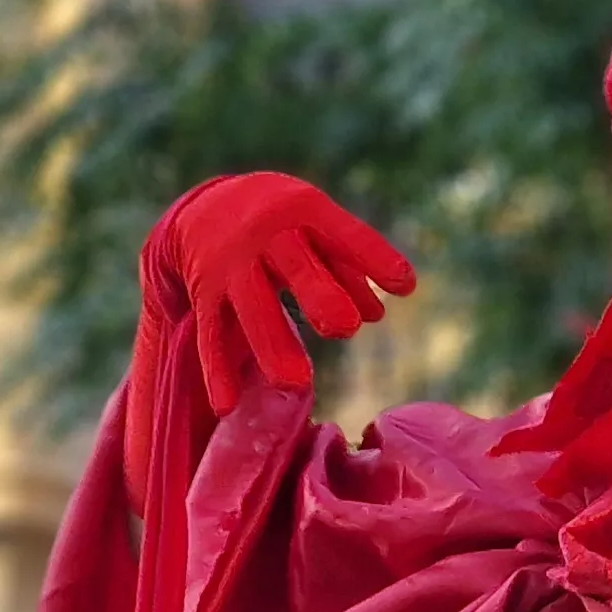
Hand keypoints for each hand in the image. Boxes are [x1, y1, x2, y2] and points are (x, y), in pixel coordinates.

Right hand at [147, 175, 415, 411]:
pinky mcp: (205, 293)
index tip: (405, 285)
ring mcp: (231, 265)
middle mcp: (266, 234)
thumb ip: (348, 266)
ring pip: (250, 305)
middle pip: (293, 265)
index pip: (343, 234)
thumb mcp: (317, 229)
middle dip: (317, 294)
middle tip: (345, 328)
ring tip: (297, 383)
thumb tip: (376, 314)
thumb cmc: (287, 224)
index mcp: (304, 211)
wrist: (209, 206)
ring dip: (272, 342)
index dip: (374, 257)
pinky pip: (212, 332)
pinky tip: (227, 405)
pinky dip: (216, 369)